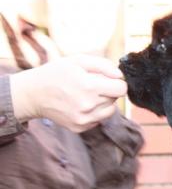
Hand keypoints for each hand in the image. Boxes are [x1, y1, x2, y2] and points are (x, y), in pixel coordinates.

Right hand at [9, 55, 126, 132]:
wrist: (33, 94)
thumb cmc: (56, 73)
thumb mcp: (77, 61)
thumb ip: (103, 65)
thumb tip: (120, 75)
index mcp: (89, 86)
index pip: (121, 89)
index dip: (118, 82)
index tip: (110, 80)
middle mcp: (88, 105)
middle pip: (115, 99)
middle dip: (108, 91)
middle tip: (91, 85)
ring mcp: (84, 119)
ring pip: (109, 111)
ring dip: (103, 103)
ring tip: (86, 95)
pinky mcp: (80, 128)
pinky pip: (98, 120)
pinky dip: (94, 113)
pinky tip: (79, 104)